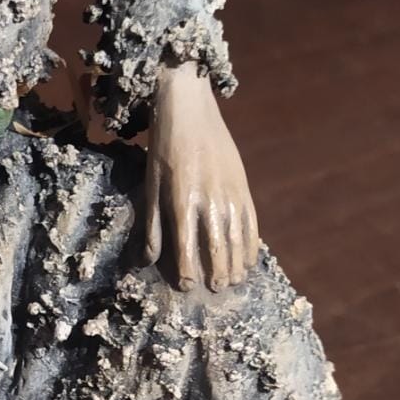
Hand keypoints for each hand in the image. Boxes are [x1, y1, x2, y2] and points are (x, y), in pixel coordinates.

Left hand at [143, 63, 259, 290]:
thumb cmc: (163, 149)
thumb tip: (148, 259)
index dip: (188, 269)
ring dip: (236, 262)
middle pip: (217, 245)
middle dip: (217, 271)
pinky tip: (249, 259)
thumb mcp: (151, 184)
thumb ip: (152, 224)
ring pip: (237, 236)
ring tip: (234, 280)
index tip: (187, 286)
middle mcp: (209, 198)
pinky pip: (251, 221)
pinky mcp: (243, 185)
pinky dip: (251, 243)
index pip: (187, 244)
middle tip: (216, 289)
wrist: (189, 110)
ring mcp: (230, 192)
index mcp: (182, 199)